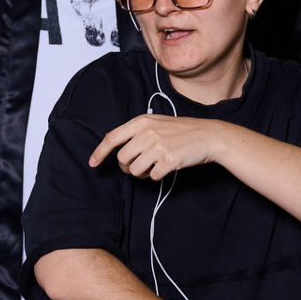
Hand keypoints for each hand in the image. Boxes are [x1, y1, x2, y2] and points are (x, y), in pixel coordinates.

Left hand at [89, 114, 230, 180]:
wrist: (207, 135)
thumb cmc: (181, 131)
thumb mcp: (156, 123)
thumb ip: (137, 132)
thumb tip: (117, 151)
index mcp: (141, 122)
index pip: (112, 138)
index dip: (99, 152)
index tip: (93, 163)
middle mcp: (147, 133)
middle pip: (122, 159)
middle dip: (127, 167)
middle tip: (138, 166)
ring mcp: (158, 146)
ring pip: (135, 170)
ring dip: (142, 173)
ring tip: (154, 166)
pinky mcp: (168, 160)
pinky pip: (152, 176)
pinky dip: (156, 176)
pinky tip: (166, 167)